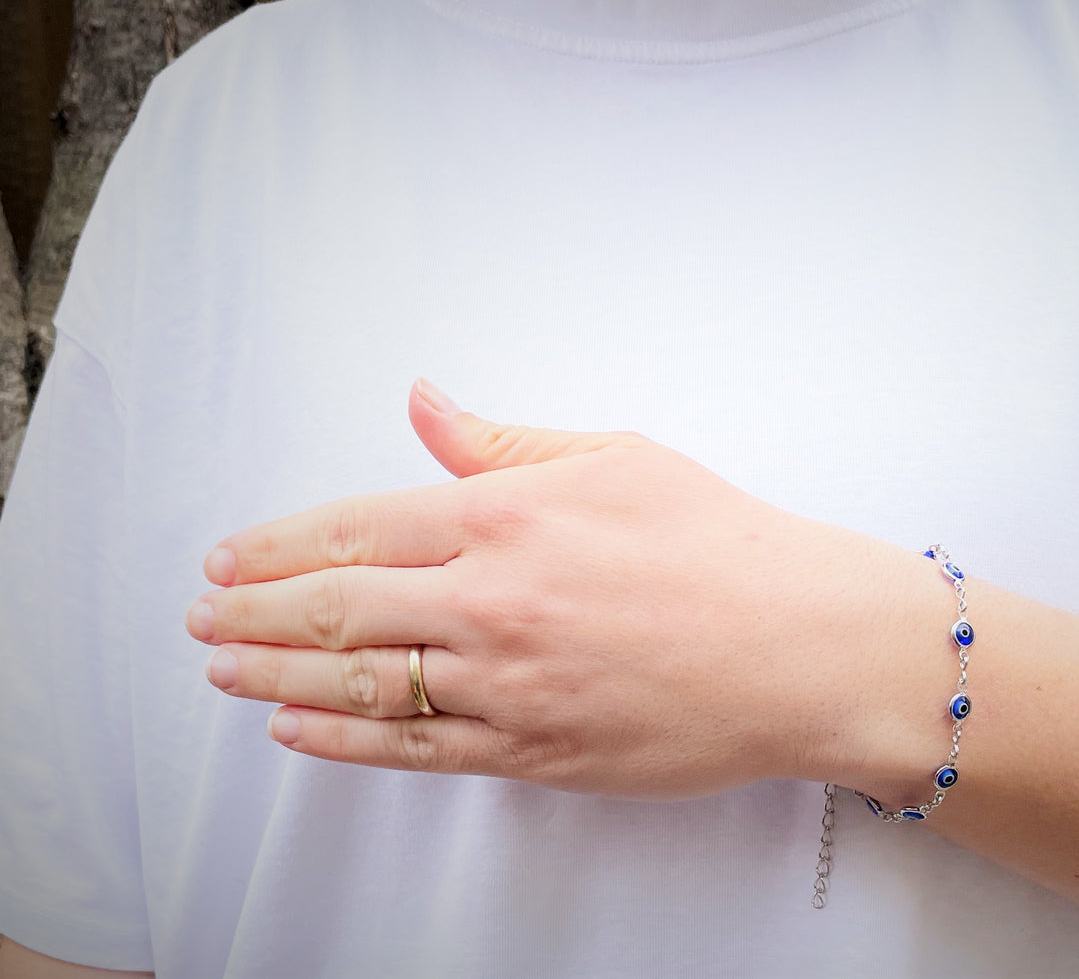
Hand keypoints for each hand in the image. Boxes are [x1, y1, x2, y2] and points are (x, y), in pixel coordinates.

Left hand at [185, 379, 945, 799]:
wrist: (802, 646)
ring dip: (272, 676)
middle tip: (200, 613)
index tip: (228, 555)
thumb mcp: (616, 458)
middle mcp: (494, 601)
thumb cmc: (723, 545)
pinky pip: (413, 750)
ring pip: (358, 684)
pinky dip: (341, 740)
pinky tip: (296, 728)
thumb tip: (425, 402)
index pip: (354, 529)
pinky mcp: (533, 750)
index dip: (275, 545)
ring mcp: (510, 685)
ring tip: (221, 667)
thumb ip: (503, 441)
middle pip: (333, 610)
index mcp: (509, 516)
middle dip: (249, 613)